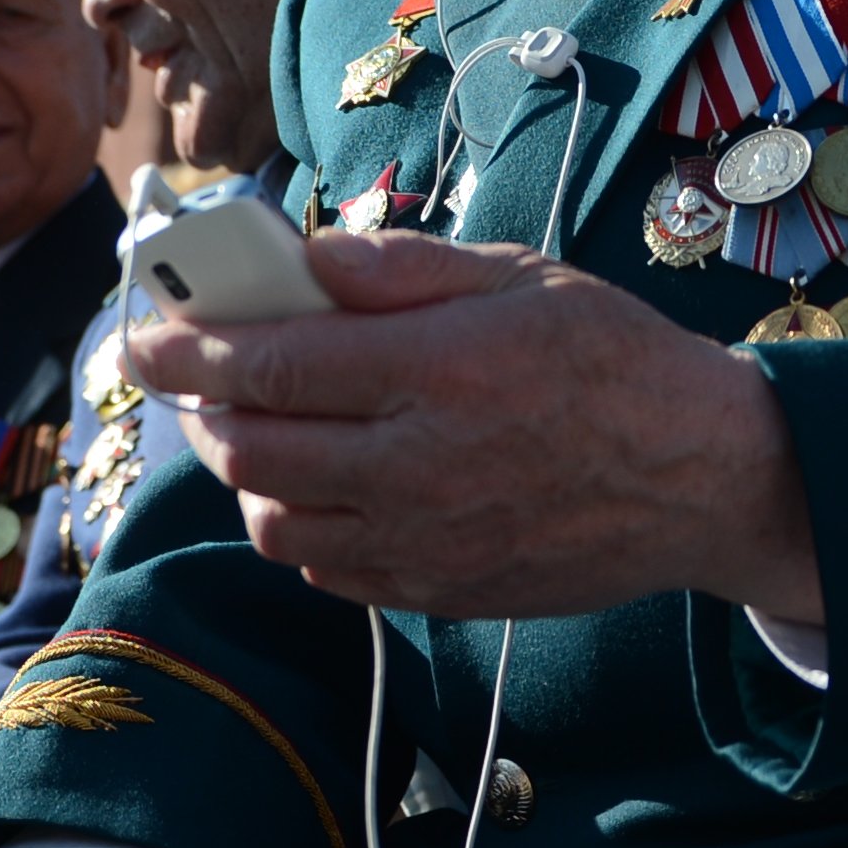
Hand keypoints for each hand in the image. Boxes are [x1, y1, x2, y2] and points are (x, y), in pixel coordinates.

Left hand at [137, 228, 818, 620]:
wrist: (701, 478)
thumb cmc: (613, 361)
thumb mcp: (519, 277)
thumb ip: (401, 268)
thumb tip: (302, 255)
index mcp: (440, 367)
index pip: (268, 363)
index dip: (187, 349)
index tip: (145, 334)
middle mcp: (420, 462)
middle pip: (252, 447)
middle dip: (202, 411)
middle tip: (200, 381)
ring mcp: (425, 541)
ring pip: (276, 522)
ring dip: (249, 474)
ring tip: (267, 432)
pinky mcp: (438, 592)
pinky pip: (327, 572)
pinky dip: (303, 528)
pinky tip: (329, 485)